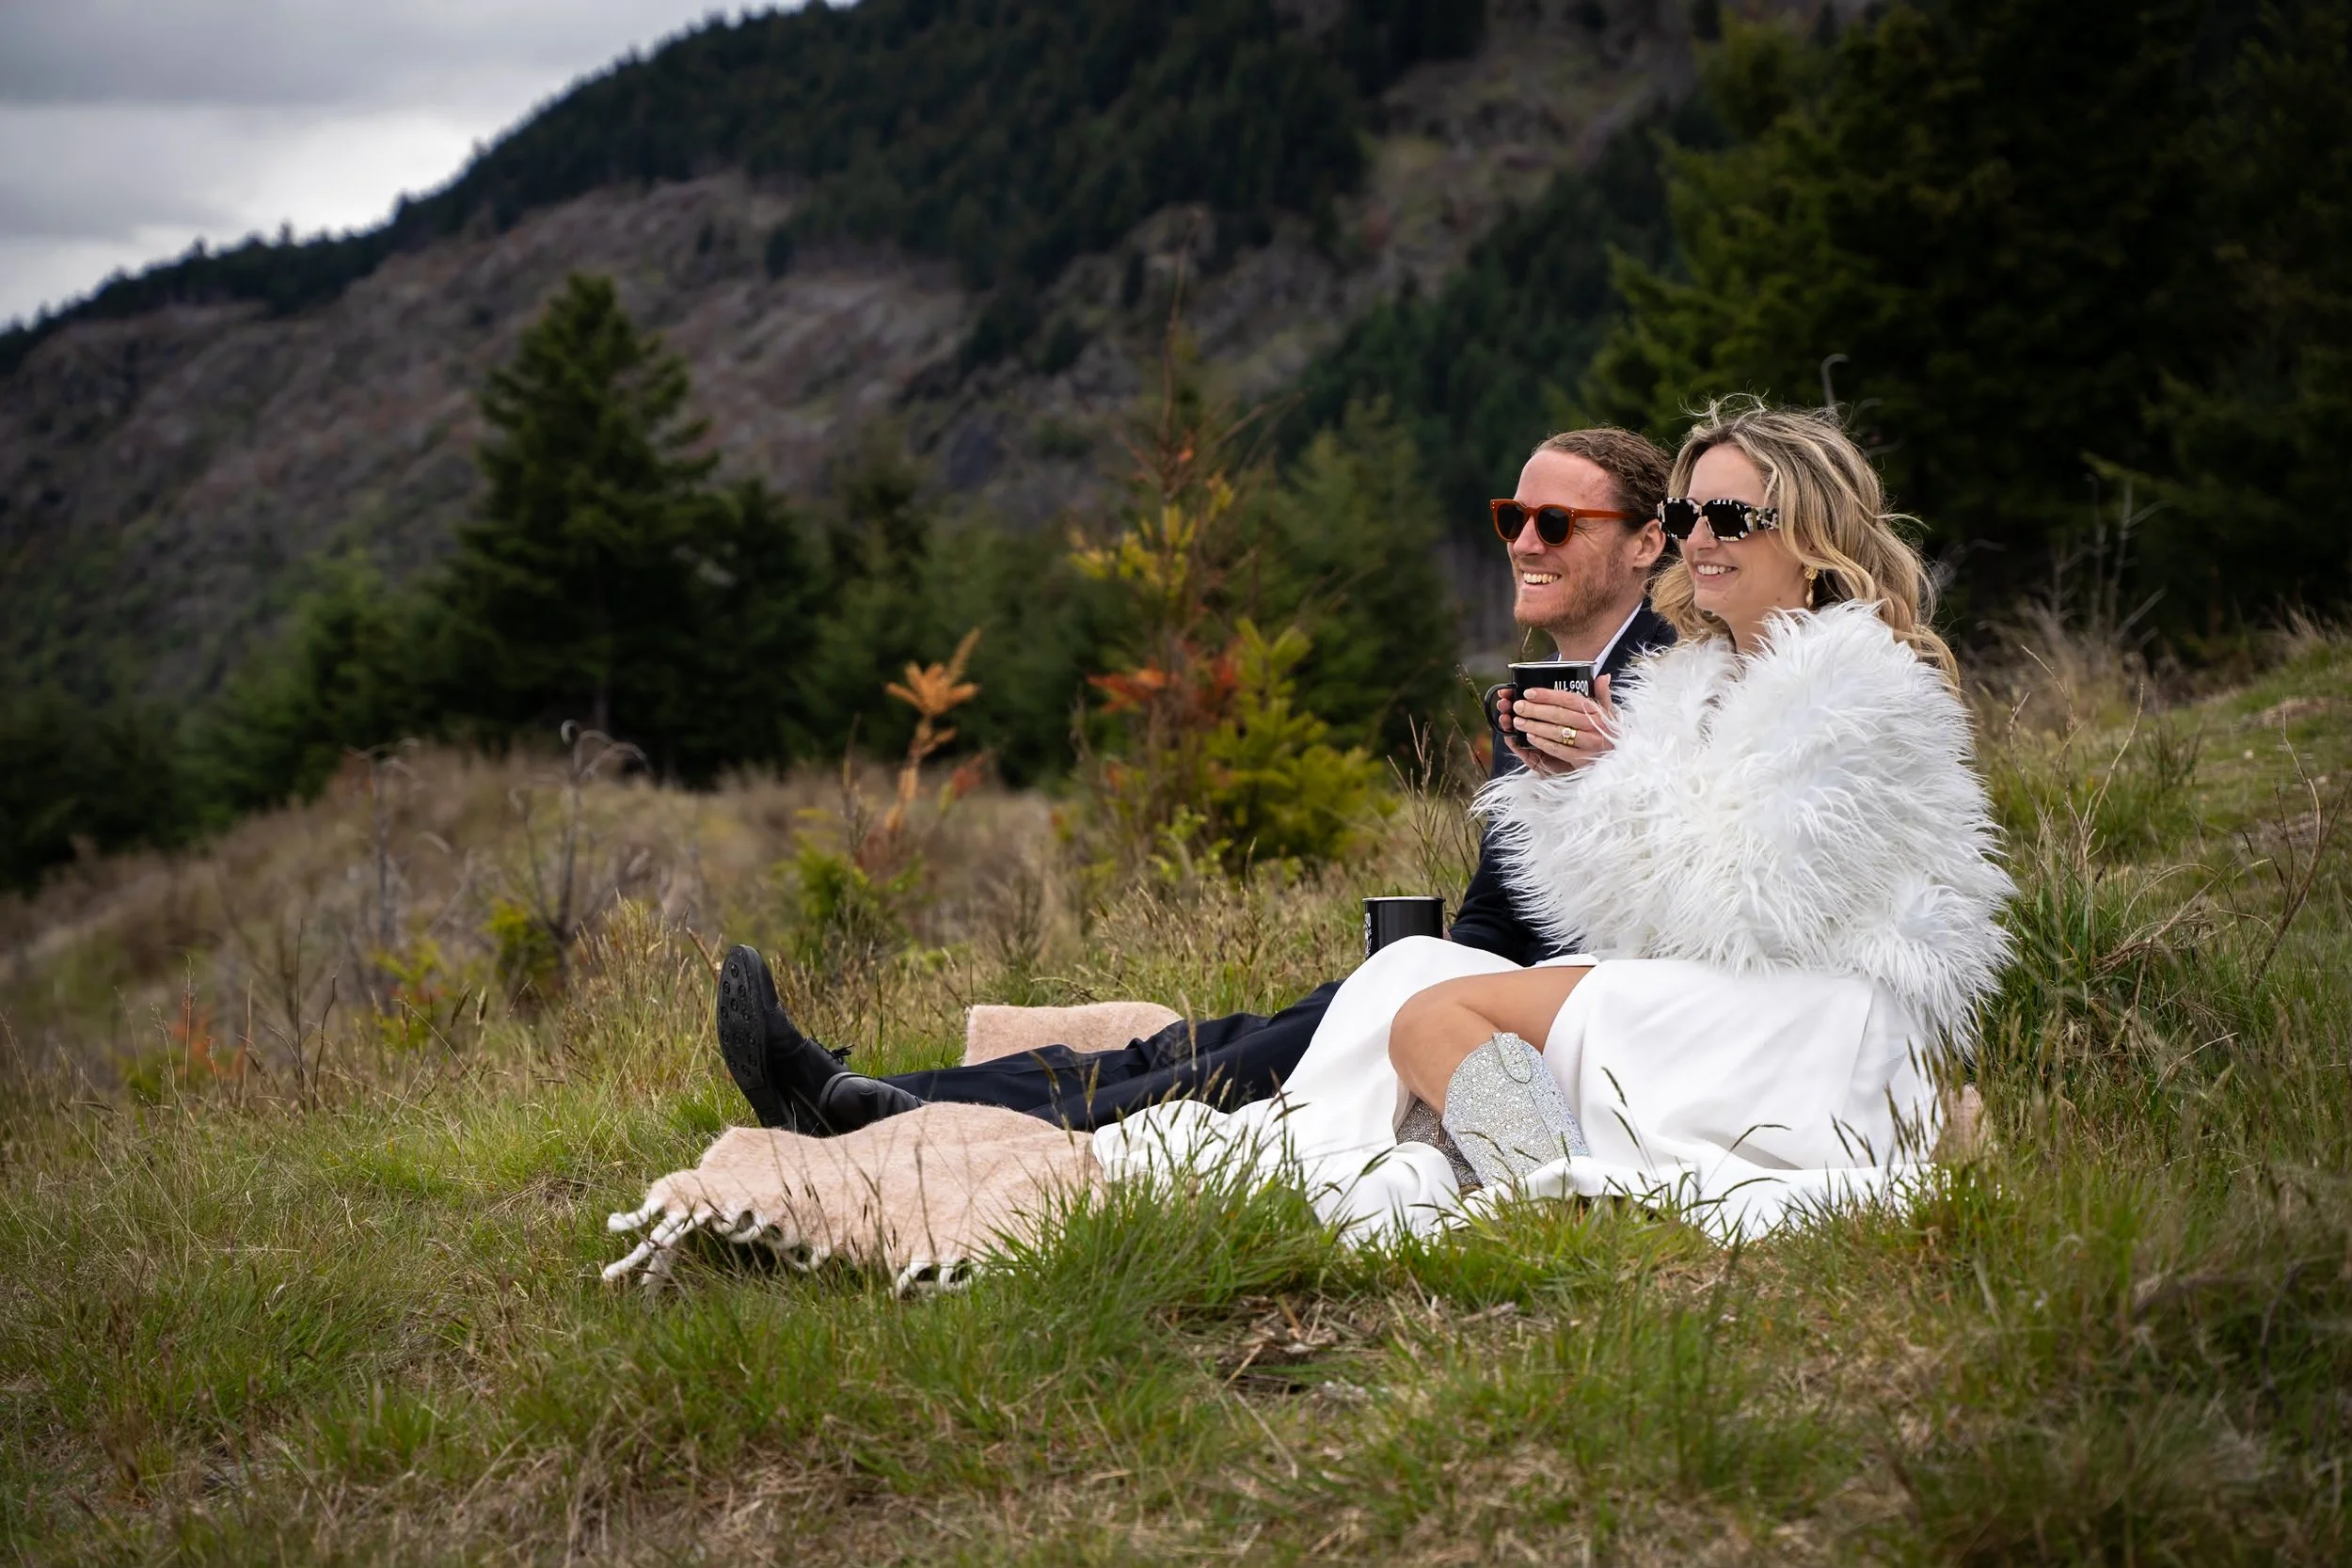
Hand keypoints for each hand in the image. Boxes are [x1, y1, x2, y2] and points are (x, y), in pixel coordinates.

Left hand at [1500, 676, 1617, 774]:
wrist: (1620, 758)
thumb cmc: (1610, 733)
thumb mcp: (1610, 713)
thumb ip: (1604, 695)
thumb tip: (1604, 676)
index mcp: (1597, 712)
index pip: (1569, 699)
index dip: (1548, 695)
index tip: (1529, 692)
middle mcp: (1594, 727)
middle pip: (1560, 715)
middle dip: (1535, 710)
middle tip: (1518, 706)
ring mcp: (1589, 744)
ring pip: (1557, 732)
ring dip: (1535, 726)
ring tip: (1518, 720)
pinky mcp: (1583, 760)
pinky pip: (1560, 750)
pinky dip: (1543, 743)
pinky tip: (1530, 737)